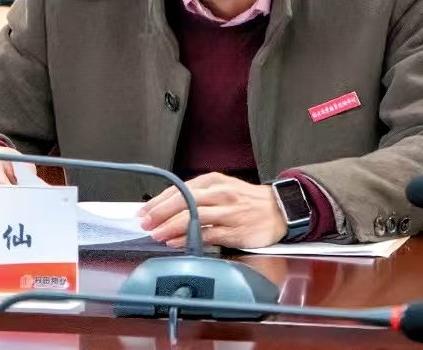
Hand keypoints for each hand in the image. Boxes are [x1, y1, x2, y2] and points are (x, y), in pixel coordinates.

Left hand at [138, 172, 288, 249]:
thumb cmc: (246, 201)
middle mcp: (219, 193)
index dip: (158, 201)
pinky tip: (176, 242)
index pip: (179, 189)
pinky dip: (188, 239)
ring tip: (156, 234)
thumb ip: (197, 196)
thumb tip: (168, 209)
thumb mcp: (221, 188)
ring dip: (171, 227)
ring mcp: (227, 211)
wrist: (279, 209)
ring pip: (193, 216)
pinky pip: (207, 234)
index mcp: (213, 181)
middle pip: (183, 200)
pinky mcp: (234, 229)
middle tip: (144, 223)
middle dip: (160, 212)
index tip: (143, 211)